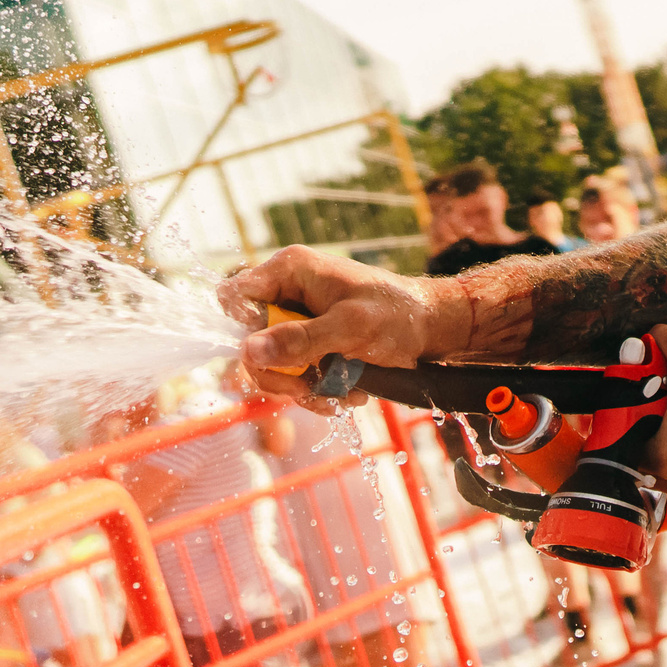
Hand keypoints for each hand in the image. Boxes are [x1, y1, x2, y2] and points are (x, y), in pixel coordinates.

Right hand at [221, 247, 443, 405]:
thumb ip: (300, 340)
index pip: (233, 296)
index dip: (243, 330)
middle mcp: (287, 293)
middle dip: (280, 374)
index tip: (272, 354)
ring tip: (342, 395)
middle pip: (250, 342)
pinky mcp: (311, 344)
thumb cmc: (398, 314)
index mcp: (290, 271)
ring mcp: (298, 320)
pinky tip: (348, 394)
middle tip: (308, 389)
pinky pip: (296, 375)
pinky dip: (319, 391)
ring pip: (272, 366)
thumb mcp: (351, 327)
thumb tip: (248, 352)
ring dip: (304, 389)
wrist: (432, 328)